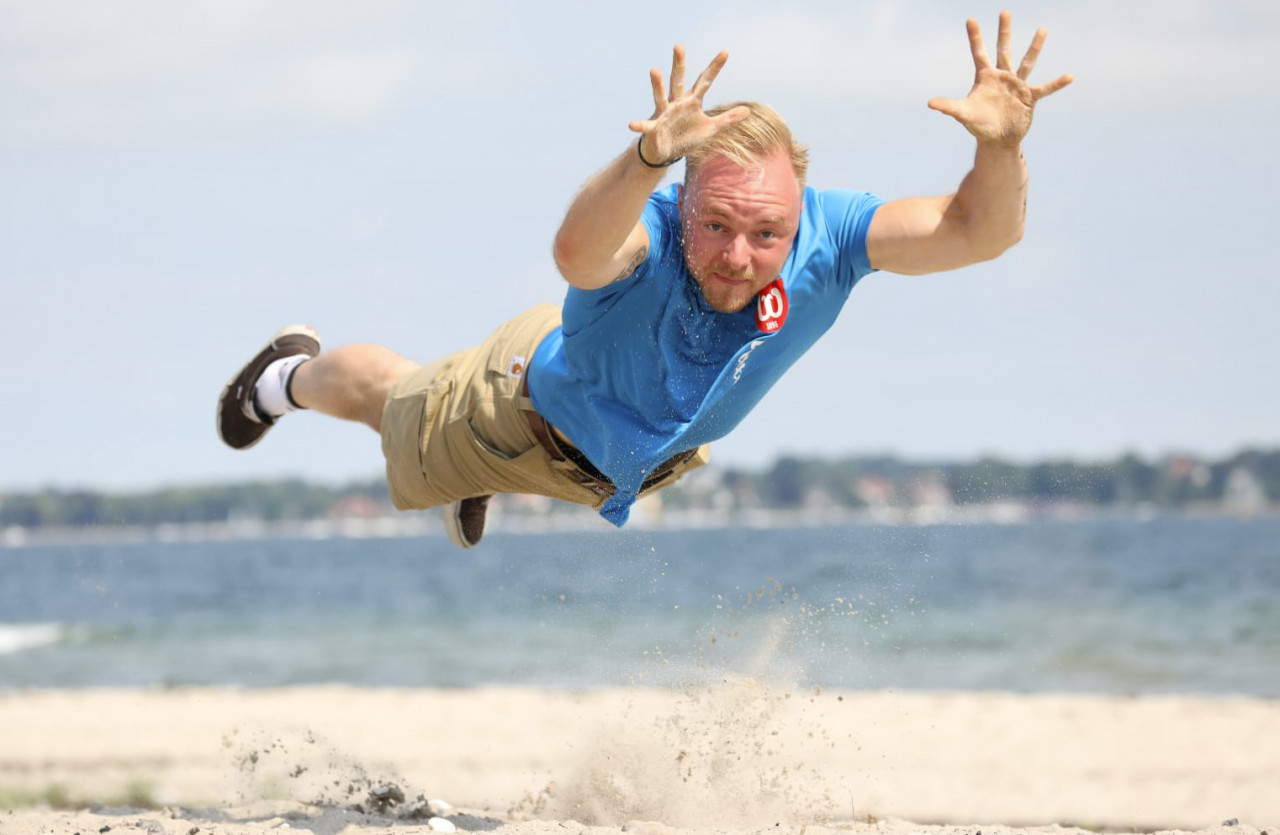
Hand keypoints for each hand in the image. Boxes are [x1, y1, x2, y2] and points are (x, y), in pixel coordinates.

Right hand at [628, 45, 749, 164]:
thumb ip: (727, 118)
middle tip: (679, 46)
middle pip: (679, 80)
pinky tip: (631, 124)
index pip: (705, 81)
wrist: (664, 151)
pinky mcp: (654, 128)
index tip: (725, 52)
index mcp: (691, 101)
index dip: (715, 68)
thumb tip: (748, 110)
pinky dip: (639, 125)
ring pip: (661, 96)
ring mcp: (664, 114)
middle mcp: (677, 103)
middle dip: (679, 64)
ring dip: (657, 84)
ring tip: (654, 69)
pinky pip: (646, 126)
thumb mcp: (710, 128)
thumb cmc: (686, 136)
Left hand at [928, 11, 1072, 147]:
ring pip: (1026, 62)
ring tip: (1042, 30)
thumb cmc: (979, 125)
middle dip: (1003, 32)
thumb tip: (930, 103)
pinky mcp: (1030, 97)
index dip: (975, 37)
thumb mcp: (963, 114)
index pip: (978, 53)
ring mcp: (1017, 85)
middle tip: (1004, 12)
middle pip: (1003, 49)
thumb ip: (949, 107)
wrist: (997, 140)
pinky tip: (1069, 76)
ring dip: (1034, 47)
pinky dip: (1056, 83)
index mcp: (985, 77)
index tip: (970, 19)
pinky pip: (1045, 88)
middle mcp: (1002, 76)